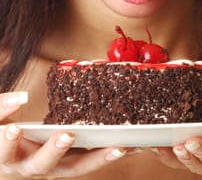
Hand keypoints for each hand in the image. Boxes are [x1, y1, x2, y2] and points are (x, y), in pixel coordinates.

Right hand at [0, 92, 128, 178]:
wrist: (7, 153)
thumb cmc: (1, 135)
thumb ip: (1, 107)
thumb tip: (21, 97)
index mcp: (6, 157)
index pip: (4, 152)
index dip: (7, 143)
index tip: (14, 129)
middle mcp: (30, 167)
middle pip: (42, 164)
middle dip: (54, 150)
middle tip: (67, 135)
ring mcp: (53, 167)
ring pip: (74, 167)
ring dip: (96, 158)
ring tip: (119, 146)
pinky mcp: (69, 162)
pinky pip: (88, 161)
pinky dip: (106, 154)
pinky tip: (127, 145)